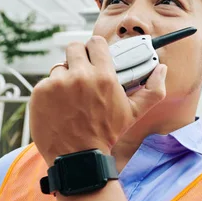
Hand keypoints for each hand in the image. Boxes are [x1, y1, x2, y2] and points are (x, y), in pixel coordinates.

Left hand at [29, 36, 166, 164]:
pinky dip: (51, 92)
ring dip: (64, 77)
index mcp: (103, 76)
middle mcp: (79, 76)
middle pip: (74, 47)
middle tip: (81, 72)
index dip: (95, 48)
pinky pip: (45, 82)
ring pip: (59, 67)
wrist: (78, 158)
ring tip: (71, 95)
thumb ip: (153, 89)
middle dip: (78, 57)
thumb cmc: (107, 134)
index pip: (96, 43)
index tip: (95, 56)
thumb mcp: (135, 113)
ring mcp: (56, 84)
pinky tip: (59, 105)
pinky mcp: (39, 93)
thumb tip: (162, 69)